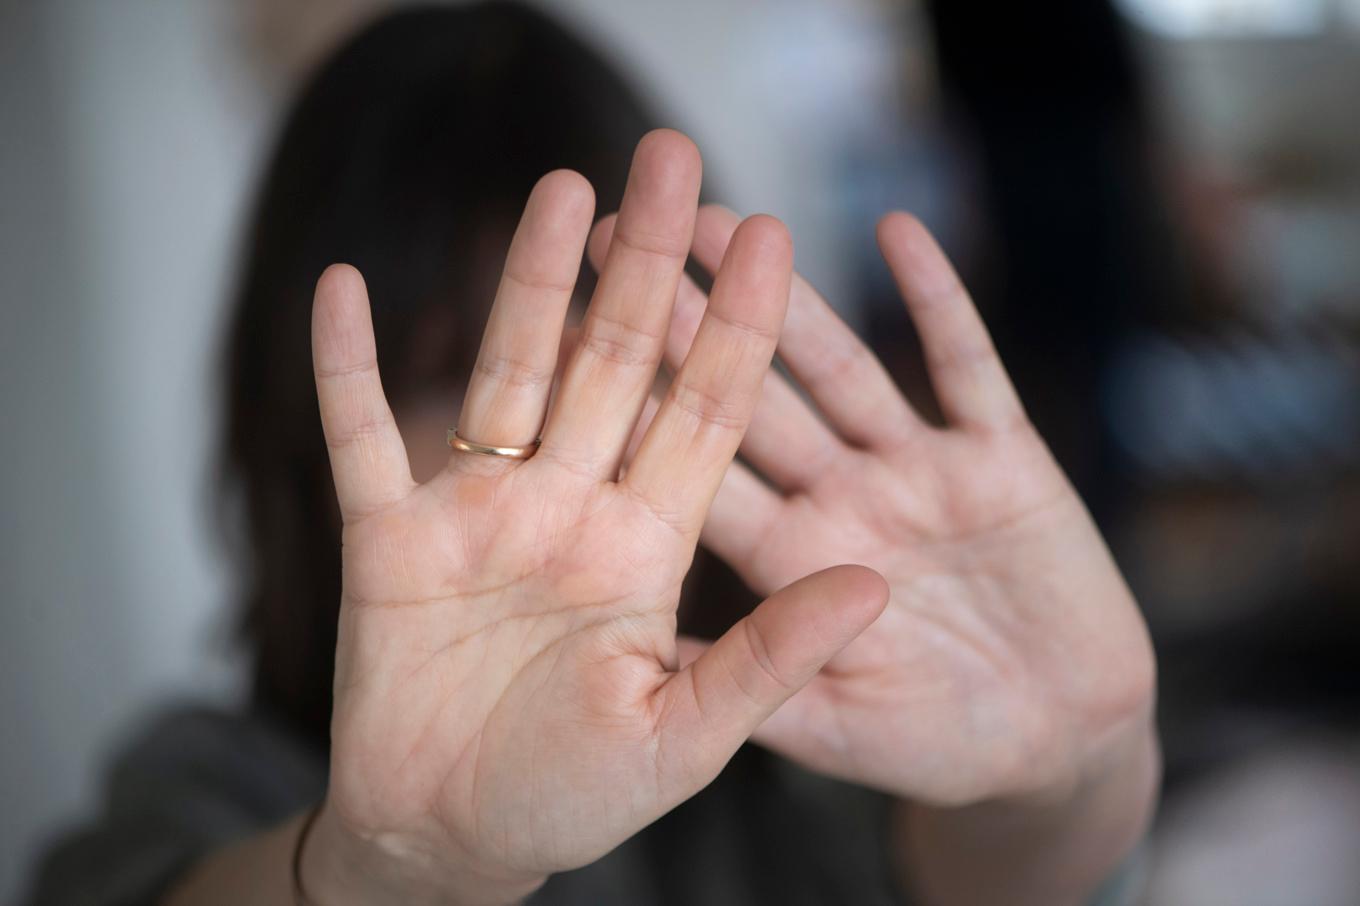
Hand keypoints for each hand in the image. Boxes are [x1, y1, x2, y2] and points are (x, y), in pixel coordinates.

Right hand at [301, 133, 887, 904]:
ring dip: (526, 282)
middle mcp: (571, 508)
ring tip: (558, 187)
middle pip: (613, 362)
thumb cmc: (574, 797)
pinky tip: (341, 290)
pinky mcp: (386, 537)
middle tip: (671, 157)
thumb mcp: (687, 735)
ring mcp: (478, 513)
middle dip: (645, 263)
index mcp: (649, 546)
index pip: (704, 412)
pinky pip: (360, 438)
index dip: (737, 325)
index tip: (772, 236)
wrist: (454, 839)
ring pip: (507, 373)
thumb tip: (876, 584)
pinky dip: (346, 371)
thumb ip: (773, 655)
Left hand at [589, 206, 1155, 809]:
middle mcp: (842, 496)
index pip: (697, 468)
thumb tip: (641, 640)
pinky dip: (939, 306)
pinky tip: (898, 235)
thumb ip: (750, 679)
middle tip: (617, 238)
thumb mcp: (832, 729)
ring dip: (790, 295)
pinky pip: (968, 371)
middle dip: (689, 320)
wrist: (1056, 743)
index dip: (639, 407)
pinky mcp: (1003, 459)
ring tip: (726, 219)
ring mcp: (919, 471)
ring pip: (841, 367)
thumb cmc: (935, 745)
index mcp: (789, 556)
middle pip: (750, 396)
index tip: (572, 337)